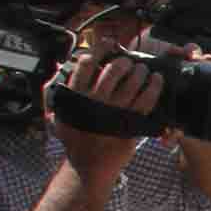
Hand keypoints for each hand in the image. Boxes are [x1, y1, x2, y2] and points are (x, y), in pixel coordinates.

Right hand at [52, 45, 157, 183]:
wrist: (89, 166)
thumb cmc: (75, 140)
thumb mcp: (60, 116)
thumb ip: (56, 95)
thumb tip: (54, 73)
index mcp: (77, 96)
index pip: (87, 63)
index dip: (100, 50)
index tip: (108, 44)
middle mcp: (96, 101)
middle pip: (114, 69)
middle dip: (124, 61)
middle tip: (128, 62)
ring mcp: (115, 111)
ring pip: (133, 81)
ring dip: (141, 71)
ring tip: (143, 70)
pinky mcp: (131, 122)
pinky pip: (147, 99)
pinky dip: (154, 87)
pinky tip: (156, 80)